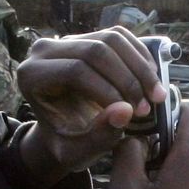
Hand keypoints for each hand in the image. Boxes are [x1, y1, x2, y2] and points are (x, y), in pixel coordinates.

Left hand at [16, 27, 164, 184]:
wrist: (66, 132)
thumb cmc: (68, 144)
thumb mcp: (79, 152)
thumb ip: (99, 136)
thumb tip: (125, 111)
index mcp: (32, 76)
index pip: (76, 71)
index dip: (109, 90)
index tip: (133, 114)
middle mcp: (45, 50)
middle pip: (96, 50)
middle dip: (129, 79)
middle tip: (148, 108)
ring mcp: (68, 40)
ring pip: (112, 39)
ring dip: (141, 68)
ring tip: (156, 96)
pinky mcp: (89, 36)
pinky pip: (121, 36)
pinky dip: (141, 57)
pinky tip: (152, 81)